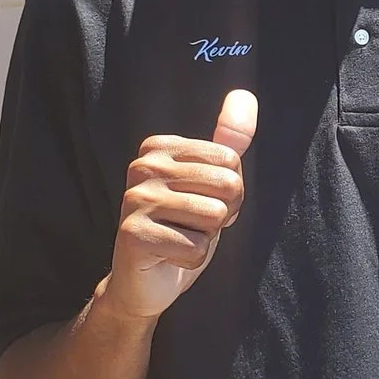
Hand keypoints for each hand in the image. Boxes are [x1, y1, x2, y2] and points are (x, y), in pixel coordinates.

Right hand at [98, 90, 257, 319]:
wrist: (144, 282)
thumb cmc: (180, 229)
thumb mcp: (210, 183)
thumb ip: (228, 142)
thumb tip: (244, 96)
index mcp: (159, 146)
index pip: (231, 160)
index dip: (230, 192)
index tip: (201, 203)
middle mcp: (143, 166)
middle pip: (228, 185)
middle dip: (223, 215)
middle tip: (193, 226)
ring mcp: (135, 199)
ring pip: (214, 217)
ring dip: (206, 238)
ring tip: (179, 239)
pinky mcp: (134, 235)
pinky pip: (197, 248)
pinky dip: (192, 261)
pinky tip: (169, 257)